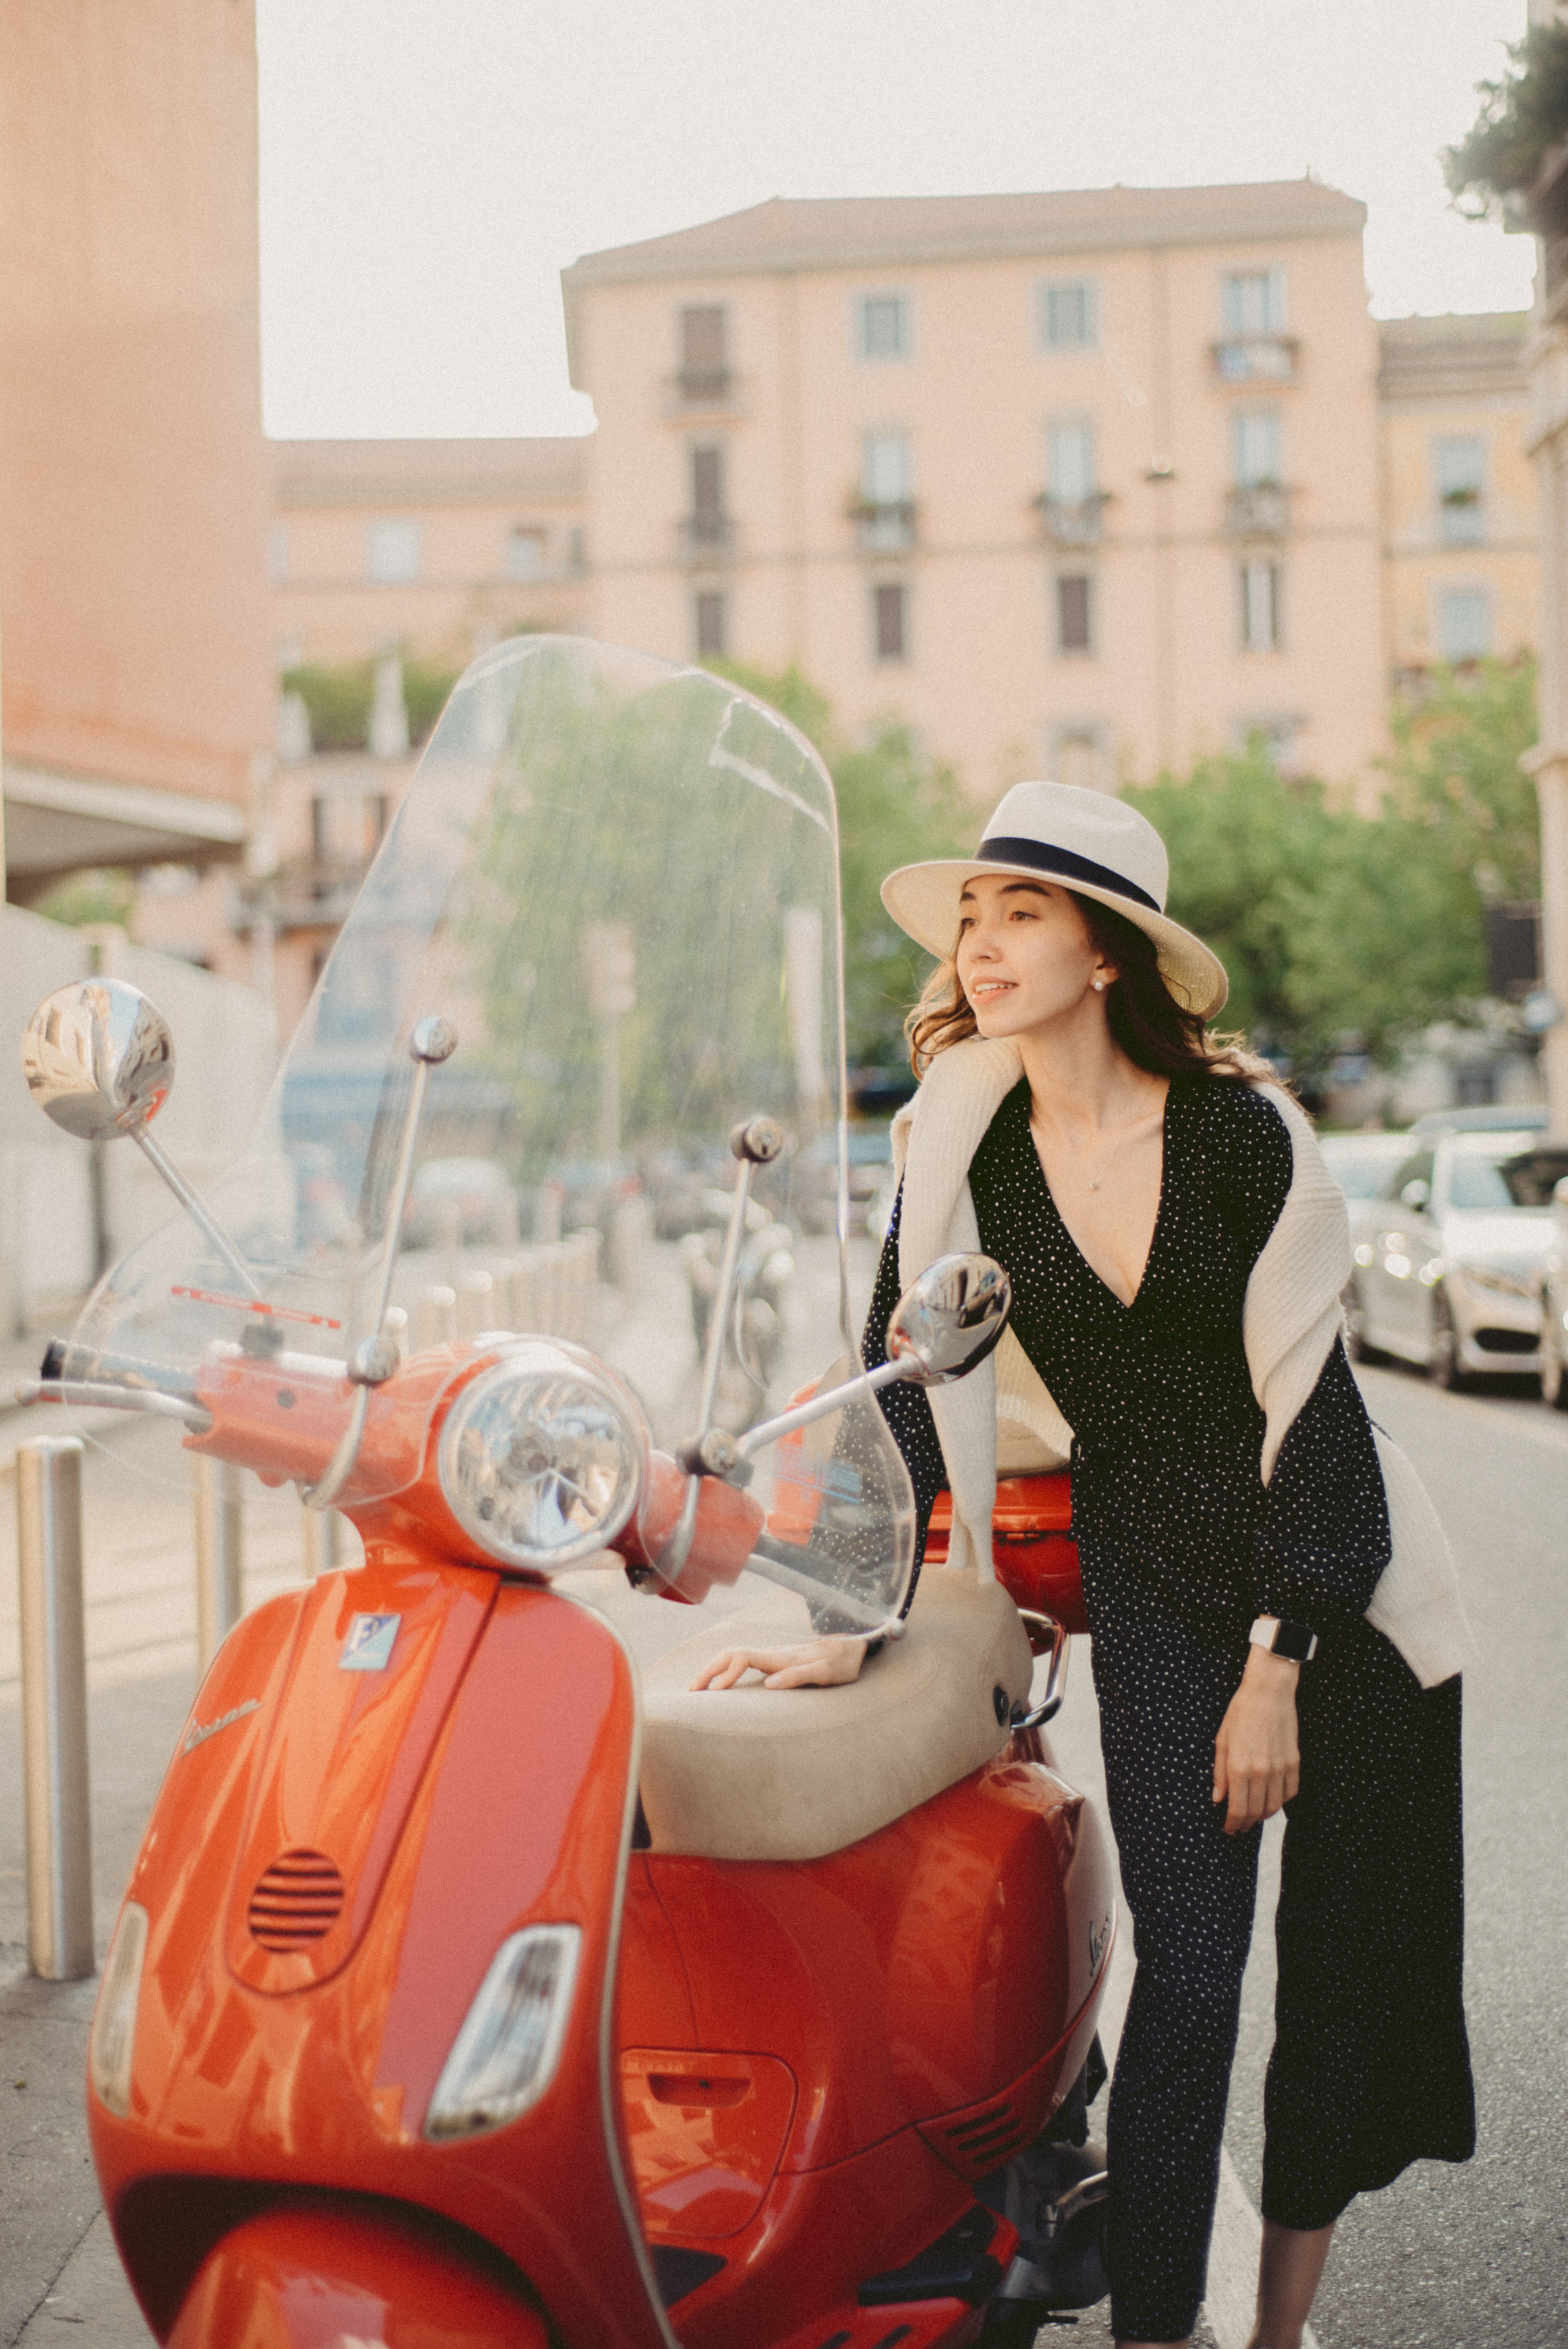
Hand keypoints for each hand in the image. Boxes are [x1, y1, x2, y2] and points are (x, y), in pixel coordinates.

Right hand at [689, 1636, 868, 1691]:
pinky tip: (720, 1685)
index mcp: (781, 1657)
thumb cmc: (842, 1663)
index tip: (714, 1693)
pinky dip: (725, 1671)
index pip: (742, 1658)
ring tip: (697, 1690)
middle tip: (690, 1692)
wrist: (855, 1648)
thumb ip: (798, 1676)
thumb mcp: (825, 1673)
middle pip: (730, 1654)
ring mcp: (772, 1657)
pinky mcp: (774, 1662)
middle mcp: (772, 1654)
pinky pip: (742, 1663)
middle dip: (708, 1671)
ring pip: (733, 1656)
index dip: (725, 1673)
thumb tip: (768, 1685)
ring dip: (713, 1670)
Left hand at [1212, 1647, 1299, 1833]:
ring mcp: (1280, 1768)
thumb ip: (1219, 1773)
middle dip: (1245, 1824)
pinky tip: (1271, 1798)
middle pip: (1255, 1812)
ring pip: (1274, 1806)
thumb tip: (1218, 1799)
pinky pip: (1290, 1792)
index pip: (1237, 1809)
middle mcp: (1261, 1772)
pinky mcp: (1294, 1763)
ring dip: (1263, 1815)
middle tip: (1239, 1826)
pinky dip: (1281, 1801)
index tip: (1228, 1829)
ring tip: (1253, 1815)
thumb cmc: (1241, 1713)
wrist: (1268, 1693)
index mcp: (1239, 1767)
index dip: (1232, 1824)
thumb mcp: (1222, 1741)